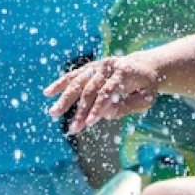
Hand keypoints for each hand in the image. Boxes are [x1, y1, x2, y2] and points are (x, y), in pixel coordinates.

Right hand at [43, 55, 159, 133]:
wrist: (145, 65)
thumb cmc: (146, 87)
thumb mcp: (145, 99)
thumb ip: (127, 106)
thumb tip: (106, 114)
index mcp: (124, 73)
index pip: (107, 92)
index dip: (98, 108)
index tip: (90, 123)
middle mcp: (108, 66)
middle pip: (90, 89)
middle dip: (81, 111)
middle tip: (73, 129)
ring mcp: (98, 66)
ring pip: (78, 82)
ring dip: (65, 99)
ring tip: (53, 113)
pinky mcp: (90, 68)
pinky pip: (73, 76)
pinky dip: (60, 83)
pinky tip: (48, 93)